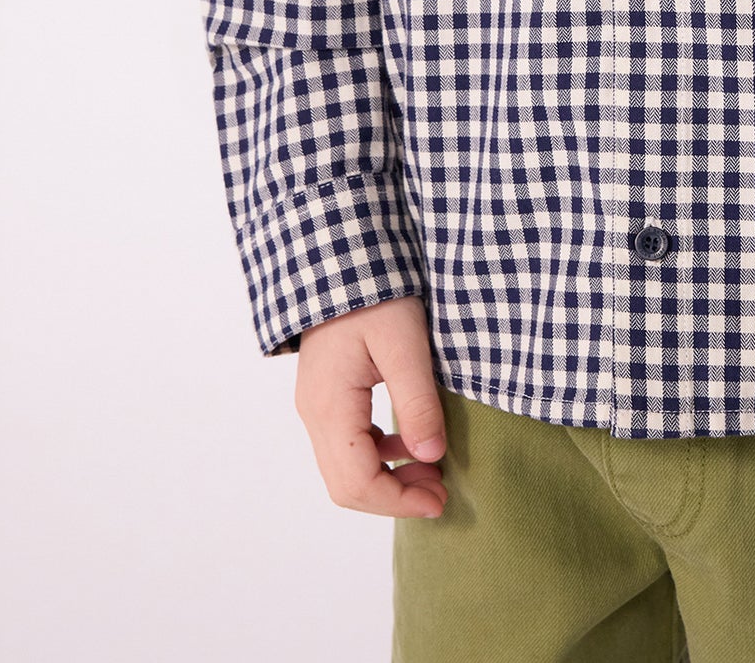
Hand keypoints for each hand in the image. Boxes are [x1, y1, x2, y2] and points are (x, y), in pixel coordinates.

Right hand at [294, 296, 450, 517]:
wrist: (341, 253)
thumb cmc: (374, 290)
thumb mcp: (405, 343)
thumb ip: (418, 402)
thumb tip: (431, 457)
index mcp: (330, 406)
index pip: (357, 482)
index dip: (398, 502)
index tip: (439, 501)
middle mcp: (314, 413)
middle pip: (346, 485)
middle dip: (393, 497)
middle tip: (439, 494)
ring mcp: (315, 405)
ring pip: (344, 467)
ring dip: (387, 478)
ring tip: (431, 473)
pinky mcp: (326, 394)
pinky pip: (346, 443)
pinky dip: (378, 455)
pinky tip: (408, 444)